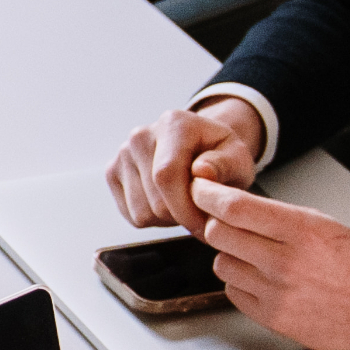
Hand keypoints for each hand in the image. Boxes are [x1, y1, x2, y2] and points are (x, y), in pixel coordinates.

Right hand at [107, 96, 265, 229]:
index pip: (166, 175)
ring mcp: (122, 154)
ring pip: (142, 213)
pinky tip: (168, 202)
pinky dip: (153, 219)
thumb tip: (202, 171)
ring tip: (185, 203)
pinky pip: (131, 215)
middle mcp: (141, 136)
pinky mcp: (112, 172)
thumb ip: (226, 164)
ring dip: (168, 219)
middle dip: (182, 217)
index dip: (186, 209)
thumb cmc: (220, 155)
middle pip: (155, 201)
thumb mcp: (238, 157)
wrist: (200, 147)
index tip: (205, 225)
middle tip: (201, 212)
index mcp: (173, 124)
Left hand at [188, 179, 349, 349]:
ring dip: (231, 256)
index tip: (201, 190)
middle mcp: (285, 261)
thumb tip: (234, 207)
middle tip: (226, 224)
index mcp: (301, 229)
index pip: (235, 207)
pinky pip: (233, 293)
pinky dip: (240, 284)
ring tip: (255, 257)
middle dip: (217, 224)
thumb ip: (279, 216)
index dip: (209, 195)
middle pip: (218, 234)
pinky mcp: (271, 317)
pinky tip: (260, 280)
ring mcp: (276, 292)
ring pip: (222, 264)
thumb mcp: (324, 224)